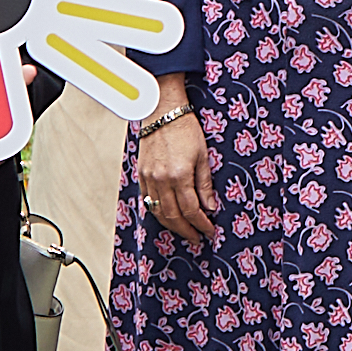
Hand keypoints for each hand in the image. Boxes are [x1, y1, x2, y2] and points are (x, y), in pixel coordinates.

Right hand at [137, 99, 214, 245]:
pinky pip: (148, 200)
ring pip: (158, 211)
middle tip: (197, 238)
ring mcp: (149, 178)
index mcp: (180, 175)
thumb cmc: (186, 129)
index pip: (191, 210)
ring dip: (172, 225)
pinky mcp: (141, 174)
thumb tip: (210, 207)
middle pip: (173, 216)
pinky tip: (167, 216)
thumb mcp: (202, 155)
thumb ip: (204, 184)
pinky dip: (158, 212)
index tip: (210, 231)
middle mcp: (161, 180)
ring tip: (184, 232)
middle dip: (187, 230)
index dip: (201, 224)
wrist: (162, 111)